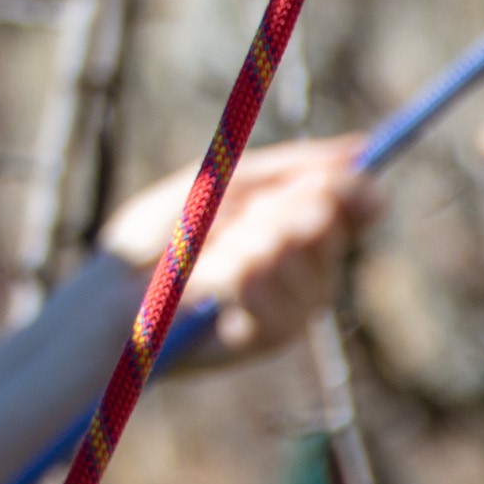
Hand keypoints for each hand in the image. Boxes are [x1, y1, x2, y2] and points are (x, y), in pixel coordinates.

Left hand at [96, 136, 379, 365]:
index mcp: (305, 227)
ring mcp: (296, 303)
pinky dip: (229, 270)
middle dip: (278, 203)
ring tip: (211, 247)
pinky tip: (209, 277)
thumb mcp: (229, 181)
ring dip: (242, 235)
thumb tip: (362, 149)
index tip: (327, 176)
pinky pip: (265, 282)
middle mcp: (312, 268)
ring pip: (292, 246)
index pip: (354, 204)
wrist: (122, 285)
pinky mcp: (272, 334)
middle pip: (327, 220)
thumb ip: (293, 166)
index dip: (346, 187)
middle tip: (244, 212)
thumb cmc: (168, 230)